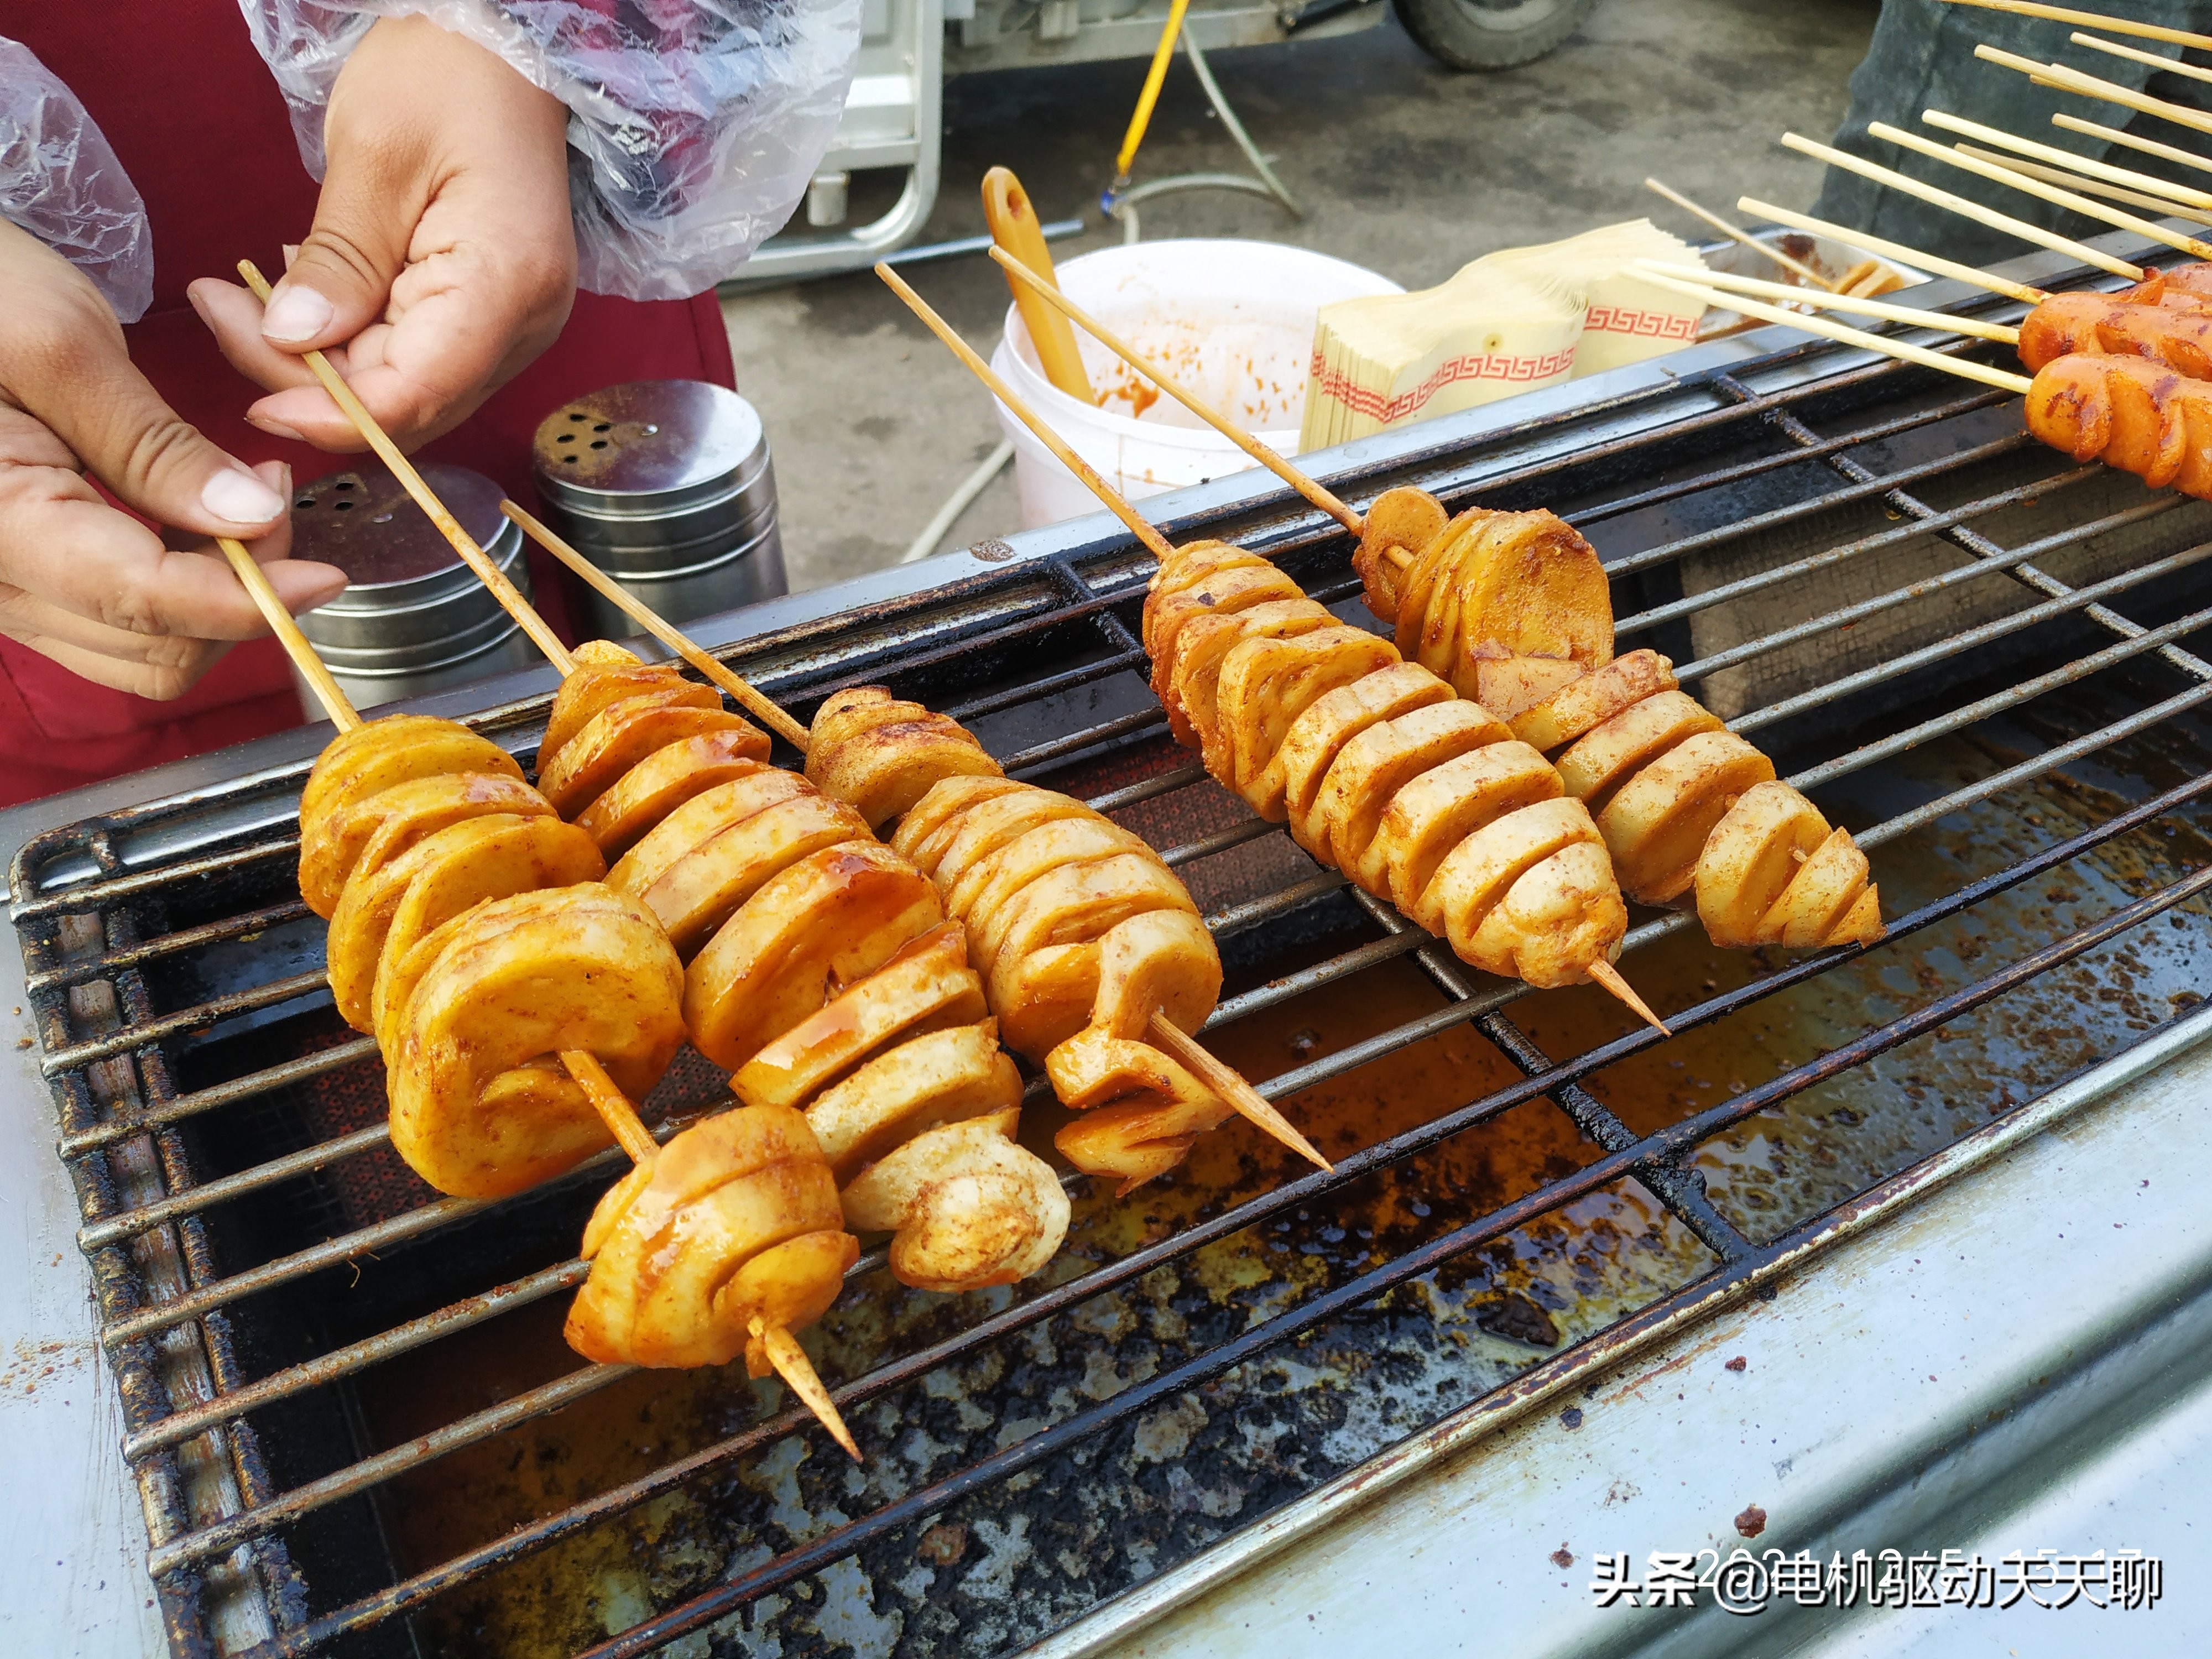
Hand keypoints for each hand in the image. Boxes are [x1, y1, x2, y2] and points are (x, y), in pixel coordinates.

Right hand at [0, 219, 345, 699]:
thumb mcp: (58, 340)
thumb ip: (154, 446)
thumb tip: (251, 522)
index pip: (141, 602)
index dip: (247, 600)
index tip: (325, 574)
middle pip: (153, 650)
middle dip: (238, 594)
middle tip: (272, 493)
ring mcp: (2, 589)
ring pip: (142, 651)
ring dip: (215, 595)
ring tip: (243, 494)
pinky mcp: (19, 579)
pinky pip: (116, 622)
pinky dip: (180, 586)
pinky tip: (199, 512)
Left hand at [188, 14, 577, 452]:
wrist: (506, 50)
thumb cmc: (449, 77)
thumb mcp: (374, 153)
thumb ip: (338, 259)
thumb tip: (289, 341)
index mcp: (505, 287)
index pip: (415, 394)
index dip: (331, 414)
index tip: (250, 400)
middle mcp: (522, 327)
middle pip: (407, 404)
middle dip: (307, 384)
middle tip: (220, 314)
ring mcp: (511, 328)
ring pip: (405, 392)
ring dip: (320, 364)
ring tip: (246, 299)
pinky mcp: (490, 319)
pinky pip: (413, 360)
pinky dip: (350, 343)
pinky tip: (309, 292)